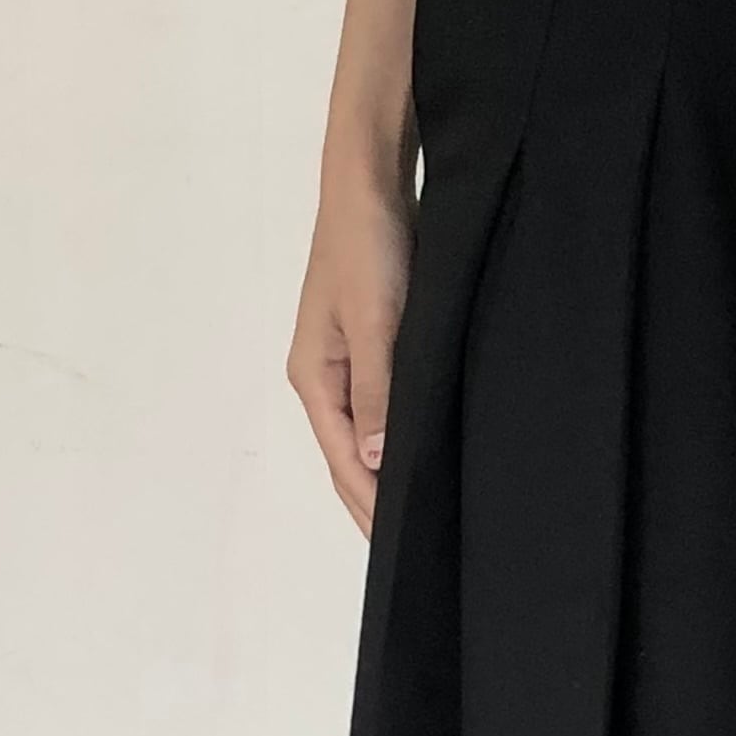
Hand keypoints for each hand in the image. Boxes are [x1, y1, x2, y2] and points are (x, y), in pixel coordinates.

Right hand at [289, 160, 412, 541]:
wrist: (370, 181)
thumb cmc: (369, 244)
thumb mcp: (378, 321)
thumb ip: (379, 392)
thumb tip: (377, 462)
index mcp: (315, 378)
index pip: (344, 463)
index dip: (371, 508)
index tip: (401, 550)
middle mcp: (324, 378)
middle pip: (348, 459)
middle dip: (374, 505)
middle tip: (414, 554)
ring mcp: (345, 362)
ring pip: (365, 438)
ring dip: (386, 477)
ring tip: (418, 520)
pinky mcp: (369, 344)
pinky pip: (380, 409)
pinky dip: (397, 440)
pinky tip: (420, 457)